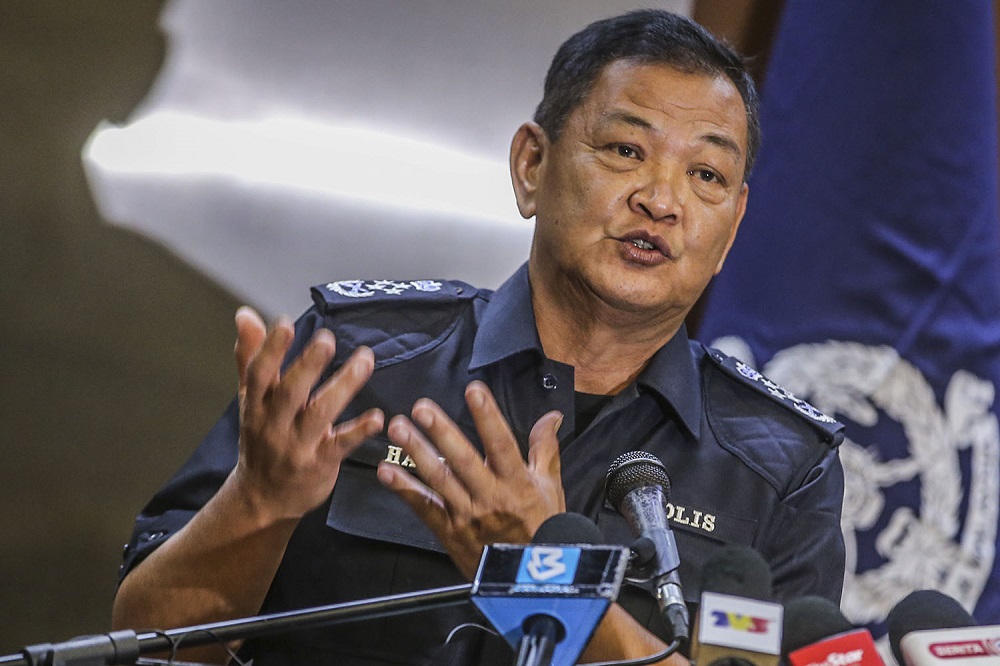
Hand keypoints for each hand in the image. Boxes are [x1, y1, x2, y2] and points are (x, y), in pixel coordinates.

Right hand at [232, 306, 383, 521]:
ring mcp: (297, 445)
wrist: (262, 498)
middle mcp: (273, 423)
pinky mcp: (320, 463)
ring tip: (365, 360)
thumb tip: (245, 314)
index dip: (270, 349)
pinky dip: (358, 431)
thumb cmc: (261, 438)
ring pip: (319, 414)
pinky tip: (377, 417)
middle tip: (328, 339)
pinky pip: (340, 445)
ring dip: (343, 386)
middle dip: (307, 365)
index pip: (259, 373)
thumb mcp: (250, 399)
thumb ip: (251, 356)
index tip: (284, 323)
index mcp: (256, 403)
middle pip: (289, 392)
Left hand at [376, 380, 564, 578]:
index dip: (487, 417)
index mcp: (516, 483)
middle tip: (421, 408)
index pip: (501, 444)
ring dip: (416, 452)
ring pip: (438, 479)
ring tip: (398, 429)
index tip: (473, 391)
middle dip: (441, 432)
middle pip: (462, 460)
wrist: (530, 577)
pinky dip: (403, 489)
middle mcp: (490, 497)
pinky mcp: (449, 530)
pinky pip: (423, 507)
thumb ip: (545, 448)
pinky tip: (386, 471)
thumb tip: (551, 417)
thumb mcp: (550, 486)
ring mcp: (466, 515)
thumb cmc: (541, 528)